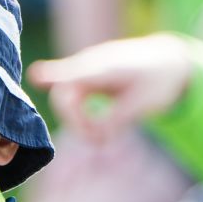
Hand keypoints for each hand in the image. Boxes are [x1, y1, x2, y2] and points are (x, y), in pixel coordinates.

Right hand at [28, 33, 193, 142]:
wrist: (167, 61)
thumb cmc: (158, 80)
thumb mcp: (144, 103)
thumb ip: (118, 120)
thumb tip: (98, 139)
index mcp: (106, 68)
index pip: (75, 73)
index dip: (53, 76)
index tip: (35, 76)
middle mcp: (90, 67)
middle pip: (64, 96)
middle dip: (76, 123)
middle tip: (100, 140)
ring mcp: (85, 73)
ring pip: (66, 102)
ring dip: (79, 124)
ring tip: (103, 137)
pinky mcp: (85, 83)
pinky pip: (72, 103)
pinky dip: (82, 120)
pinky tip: (98, 130)